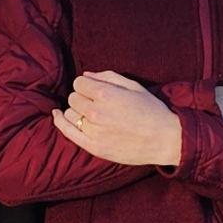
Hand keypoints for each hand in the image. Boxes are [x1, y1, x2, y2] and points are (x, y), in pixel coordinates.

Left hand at [55, 71, 182, 165]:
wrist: (165, 139)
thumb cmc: (151, 110)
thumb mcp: (134, 86)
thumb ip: (108, 77)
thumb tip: (86, 75)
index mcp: (106, 94)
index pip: (79, 83)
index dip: (87, 85)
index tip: (95, 90)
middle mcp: (96, 112)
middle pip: (73, 97)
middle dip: (82, 97)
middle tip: (96, 102)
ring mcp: (93, 131)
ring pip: (70, 113)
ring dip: (77, 111)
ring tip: (91, 114)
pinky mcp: (94, 147)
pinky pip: (67, 131)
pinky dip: (60, 121)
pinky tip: (57, 115)